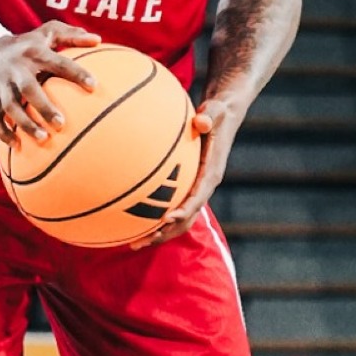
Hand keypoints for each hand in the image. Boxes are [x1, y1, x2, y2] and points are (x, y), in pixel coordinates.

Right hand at [0, 21, 100, 145]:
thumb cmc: (27, 45)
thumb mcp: (47, 33)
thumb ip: (72, 36)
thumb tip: (98, 39)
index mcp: (35, 53)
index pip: (58, 63)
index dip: (76, 73)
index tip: (94, 86)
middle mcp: (17, 69)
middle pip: (28, 89)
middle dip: (43, 107)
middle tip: (62, 125)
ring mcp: (2, 85)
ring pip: (10, 107)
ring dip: (25, 124)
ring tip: (43, 139)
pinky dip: (3, 133)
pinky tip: (17, 146)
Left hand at [135, 99, 239, 247]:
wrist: (223, 116)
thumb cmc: (217, 113)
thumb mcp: (216, 112)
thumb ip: (210, 117)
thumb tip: (201, 122)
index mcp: (212, 174)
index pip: (198, 197)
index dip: (183, 210)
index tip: (166, 219)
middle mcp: (203, 186)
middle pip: (186, 218)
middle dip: (165, 233)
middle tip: (141, 241)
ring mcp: (194, 188)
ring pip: (178, 220)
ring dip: (158, 233)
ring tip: (133, 243)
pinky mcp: (186, 186)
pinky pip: (171, 207)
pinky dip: (154, 218)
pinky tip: (132, 221)